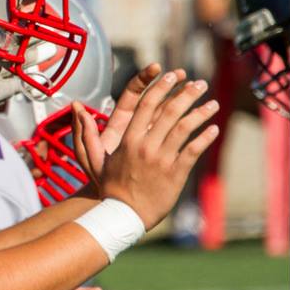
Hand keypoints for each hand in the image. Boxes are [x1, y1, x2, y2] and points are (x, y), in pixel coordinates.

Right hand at [74, 69, 219, 228]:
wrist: (123, 214)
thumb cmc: (108, 186)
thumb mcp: (92, 158)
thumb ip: (86, 132)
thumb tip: (76, 108)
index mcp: (128, 138)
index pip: (146, 105)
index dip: (160, 87)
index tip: (172, 75)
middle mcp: (145, 145)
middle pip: (169, 111)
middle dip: (186, 94)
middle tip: (199, 83)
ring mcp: (162, 158)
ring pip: (185, 128)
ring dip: (201, 113)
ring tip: (213, 103)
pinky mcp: (176, 172)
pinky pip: (193, 150)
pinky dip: (205, 138)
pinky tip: (214, 129)